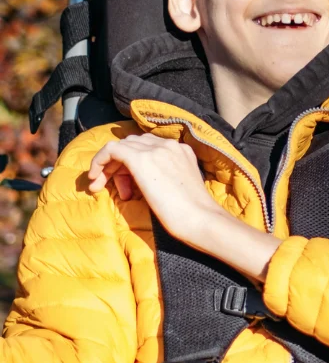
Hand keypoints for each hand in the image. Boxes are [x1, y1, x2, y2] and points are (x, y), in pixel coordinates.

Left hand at [88, 133, 279, 282]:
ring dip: (109, 164)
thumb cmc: (193, 212)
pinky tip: (94, 177)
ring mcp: (155, 149)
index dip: (132, 165)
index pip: (149, 147)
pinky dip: (100, 161)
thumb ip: (164, 176)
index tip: (126, 187)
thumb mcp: (178, 186)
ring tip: (100, 185)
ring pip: (122, 145)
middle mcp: (168, 145)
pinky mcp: (141, 159)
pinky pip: (112, 150)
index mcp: (180, 150)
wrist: (199, 217)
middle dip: (118, 164)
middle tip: (109, 186)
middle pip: (134, 144)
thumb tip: (144, 182)